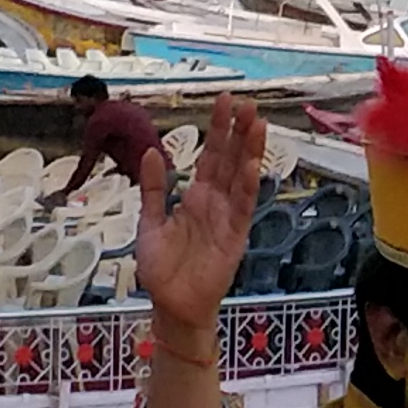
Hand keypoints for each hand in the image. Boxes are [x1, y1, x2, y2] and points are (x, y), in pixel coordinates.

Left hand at [127, 96, 268, 326]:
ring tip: (258, 122)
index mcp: (196, 197)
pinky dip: (248, 185)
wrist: (171, 304)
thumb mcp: (150, 222)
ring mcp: (228, 217)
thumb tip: (152, 152)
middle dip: (238, 131)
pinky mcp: (235, 236)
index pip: (210, 156)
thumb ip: (153, 188)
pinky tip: (252, 163)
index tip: (225, 102)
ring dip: (250, 150)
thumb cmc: (162, 268)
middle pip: (230, 159)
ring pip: (242, 176)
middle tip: (247, 103)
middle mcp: (216, 202)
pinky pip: (243, 206)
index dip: (218, 129)